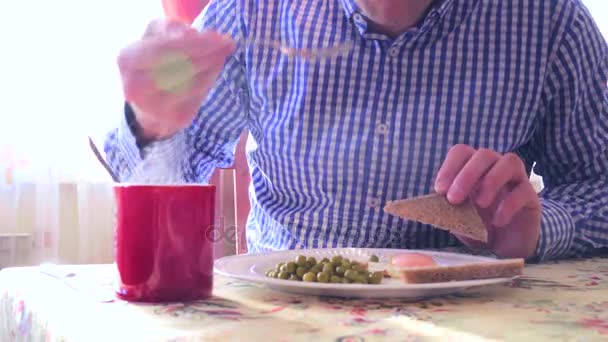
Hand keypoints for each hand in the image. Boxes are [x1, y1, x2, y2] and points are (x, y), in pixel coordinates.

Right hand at [117, 19, 235, 139]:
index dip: (195, 43)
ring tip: (221, 56)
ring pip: (193, 84)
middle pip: (181, 68)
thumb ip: (174, 30)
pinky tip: (213, 72)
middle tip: (227, 45)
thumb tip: (195, 36)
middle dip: (208, 54)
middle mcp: (137, 87)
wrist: (147, 102)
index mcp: (128, 60)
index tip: (218, 37)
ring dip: (212, 68)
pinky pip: (199, 98)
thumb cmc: (153, 60)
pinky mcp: (174, 119)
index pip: (166, 48)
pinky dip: (209, 83)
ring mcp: (155, 107)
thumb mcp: (157, 35)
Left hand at [434, 145, 541, 258]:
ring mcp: (516, 180)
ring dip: (491, 180)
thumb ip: (448, 210)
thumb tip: (432, 207)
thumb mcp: (459, 219)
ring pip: (509, 162)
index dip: (449, 167)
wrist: (506, 247)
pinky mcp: (531, 197)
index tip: (439, 190)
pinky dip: (509, 204)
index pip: (461, 152)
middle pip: (484, 154)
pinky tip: (497, 221)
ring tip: (480, 204)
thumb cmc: (479, 226)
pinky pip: (524, 190)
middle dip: (467, 175)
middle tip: (454, 199)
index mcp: (474, 168)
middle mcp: (496, 168)